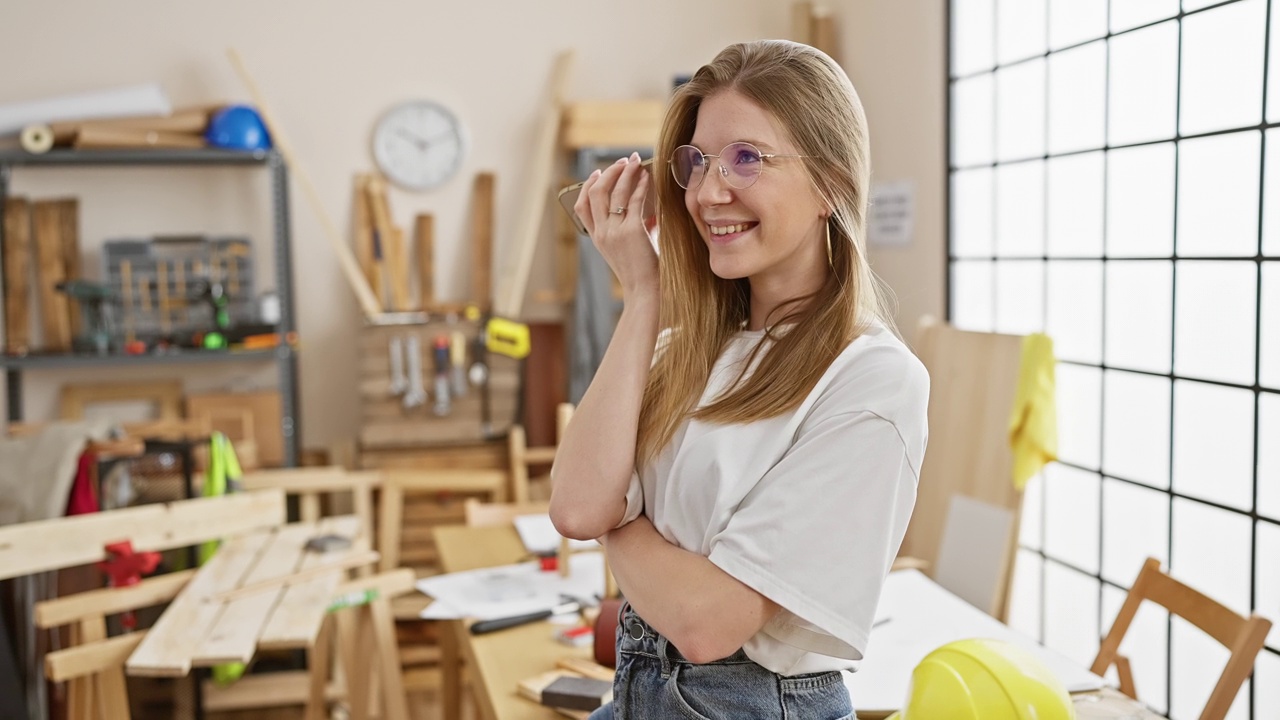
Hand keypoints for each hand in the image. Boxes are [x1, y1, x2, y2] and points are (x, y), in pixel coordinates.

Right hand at [574, 152, 657, 298]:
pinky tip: (647, 177)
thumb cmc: (642, 271)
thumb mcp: (629, 247)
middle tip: (623, 162)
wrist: (646, 291)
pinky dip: (640, 185)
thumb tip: (646, 205)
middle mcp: (602, 233)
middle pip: (596, 193)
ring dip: (625, 172)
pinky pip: (634, 200)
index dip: (587, 185)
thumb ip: (632, 225)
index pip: (582, 206)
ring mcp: (614, 232)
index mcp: (596, 238)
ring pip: (614, 192)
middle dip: (609, 172)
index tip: (598, 172)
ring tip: (636, 162)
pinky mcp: (632, 231)